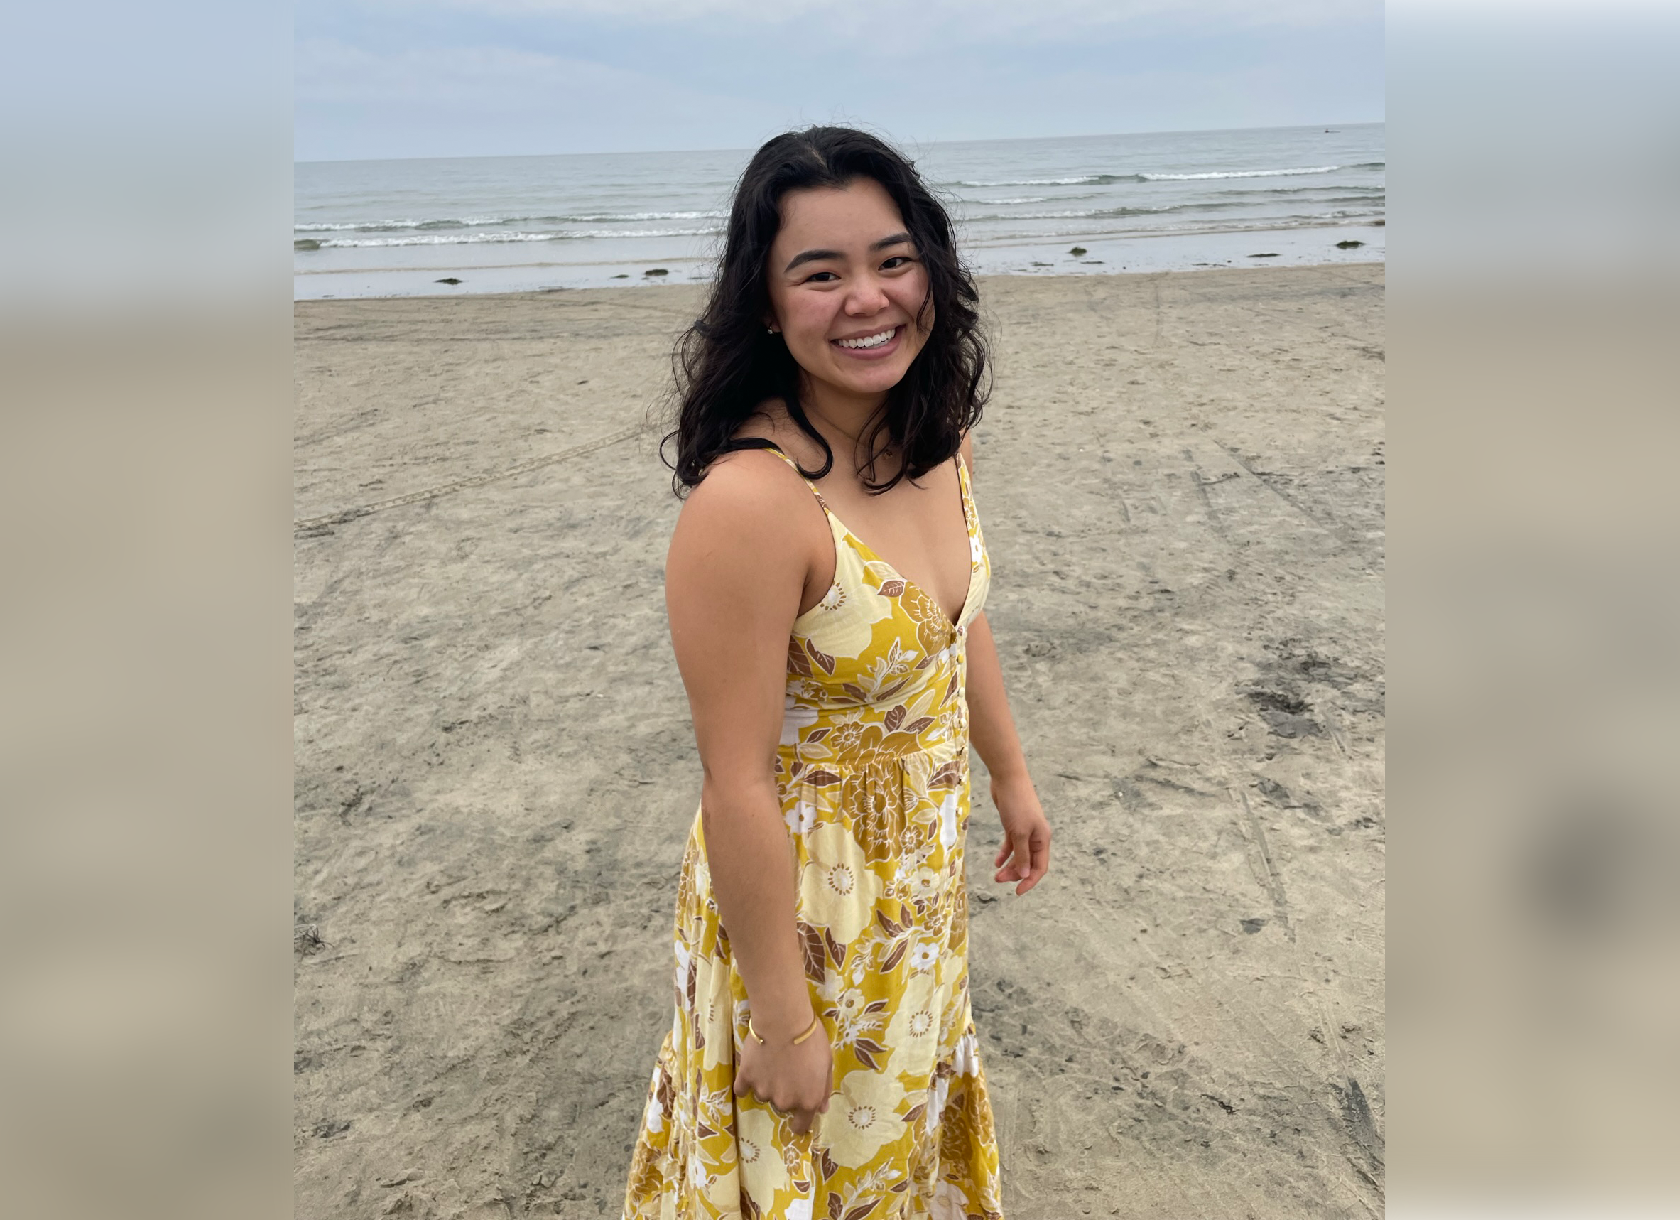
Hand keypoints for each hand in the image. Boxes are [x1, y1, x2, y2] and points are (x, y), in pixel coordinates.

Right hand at [733, 1009, 832, 1135]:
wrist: (784, 1023)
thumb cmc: (811, 1041)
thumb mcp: (827, 1064)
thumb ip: (823, 1089)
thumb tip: (821, 1108)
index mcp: (807, 1101)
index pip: (801, 1125)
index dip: (799, 1122)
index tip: (797, 1116)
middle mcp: (784, 1101)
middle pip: (782, 1105)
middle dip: (785, 1092)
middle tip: (787, 1070)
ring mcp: (763, 1091)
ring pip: (764, 1094)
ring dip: (767, 1083)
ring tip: (772, 1061)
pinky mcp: (746, 1078)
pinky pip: (742, 1088)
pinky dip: (746, 1083)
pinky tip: (752, 1070)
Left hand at [992, 772, 1050, 895]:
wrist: (1007, 779)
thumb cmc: (1016, 805)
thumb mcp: (1019, 832)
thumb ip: (1022, 855)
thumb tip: (1026, 875)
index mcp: (1042, 839)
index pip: (1040, 867)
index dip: (1030, 881)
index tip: (1017, 892)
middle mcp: (1036, 836)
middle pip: (1028, 862)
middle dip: (1016, 874)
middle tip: (998, 880)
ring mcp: (1025, 830)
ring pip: (1019, 855)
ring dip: (1009, 866)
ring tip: (996, 875)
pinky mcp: (1014, 824)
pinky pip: (1011, 844)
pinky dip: (1005, 854)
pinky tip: (996, 862)